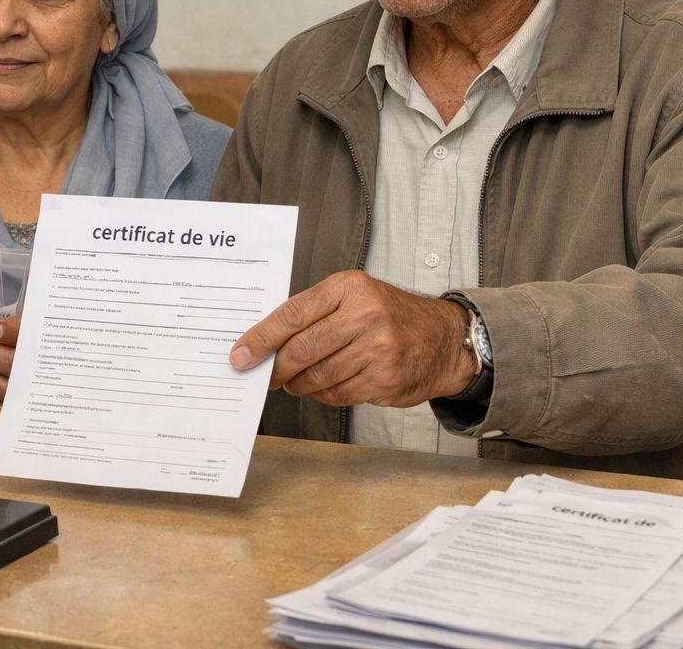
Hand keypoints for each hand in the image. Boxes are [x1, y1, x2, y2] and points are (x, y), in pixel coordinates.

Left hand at [228, 271, 474, 407]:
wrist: (443, 339)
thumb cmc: (389, 316)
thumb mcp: (353, 297)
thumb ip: (313, 314)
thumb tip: (265, 343)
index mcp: (349, 287)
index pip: (292, 314)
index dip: (261, 338)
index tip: (240, 355)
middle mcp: (364, 314)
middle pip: (301, 349)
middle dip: (276, 368)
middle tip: (266, 376)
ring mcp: (377, 349)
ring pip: (317, 376)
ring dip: (299, 384)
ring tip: (296, 382)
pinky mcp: (385, 378)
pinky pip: (337, 394)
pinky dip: (323, 395)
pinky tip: (326, 387)